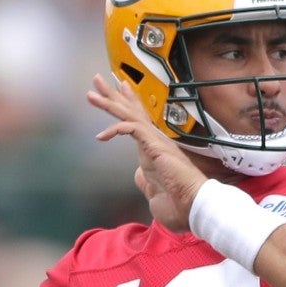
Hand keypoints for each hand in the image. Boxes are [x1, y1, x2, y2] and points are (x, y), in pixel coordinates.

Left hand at [87, 74, 206, 231]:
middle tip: (98, 81)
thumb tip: (139, 175)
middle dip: (113, 96)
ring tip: (92, 94)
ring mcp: (156, 141)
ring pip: (130, 115)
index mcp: (155, 150)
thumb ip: (146, 182)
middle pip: (132, 111)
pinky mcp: (155, 145)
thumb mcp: (155, 194)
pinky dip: (115, 128)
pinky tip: (101, 136)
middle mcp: (156, 141)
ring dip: (110, 103)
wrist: (194, 205)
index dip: (128, 105)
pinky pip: (131, 128)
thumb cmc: (180, 204)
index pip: (139, 122)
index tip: (118, 90)